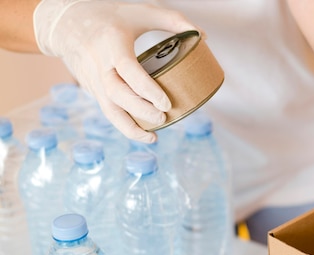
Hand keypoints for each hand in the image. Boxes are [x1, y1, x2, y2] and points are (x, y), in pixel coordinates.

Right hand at [34, 0, 196, 141]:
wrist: (66, 23)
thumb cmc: (110, 17)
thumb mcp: (140, 11)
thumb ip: (172, 20)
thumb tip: (202, 36)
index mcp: (111, 43)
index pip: (127, 70)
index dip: (147, 89)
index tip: (166, 103)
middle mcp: (99, 63)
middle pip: (116, 94)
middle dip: (140, 110)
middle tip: (163, 118)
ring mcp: (92, 79)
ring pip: (108, 109)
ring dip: (130, 127)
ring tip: (153, 138)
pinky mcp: (91, 90)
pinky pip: (107, 111)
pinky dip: (124, 125)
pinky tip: (143, 133)